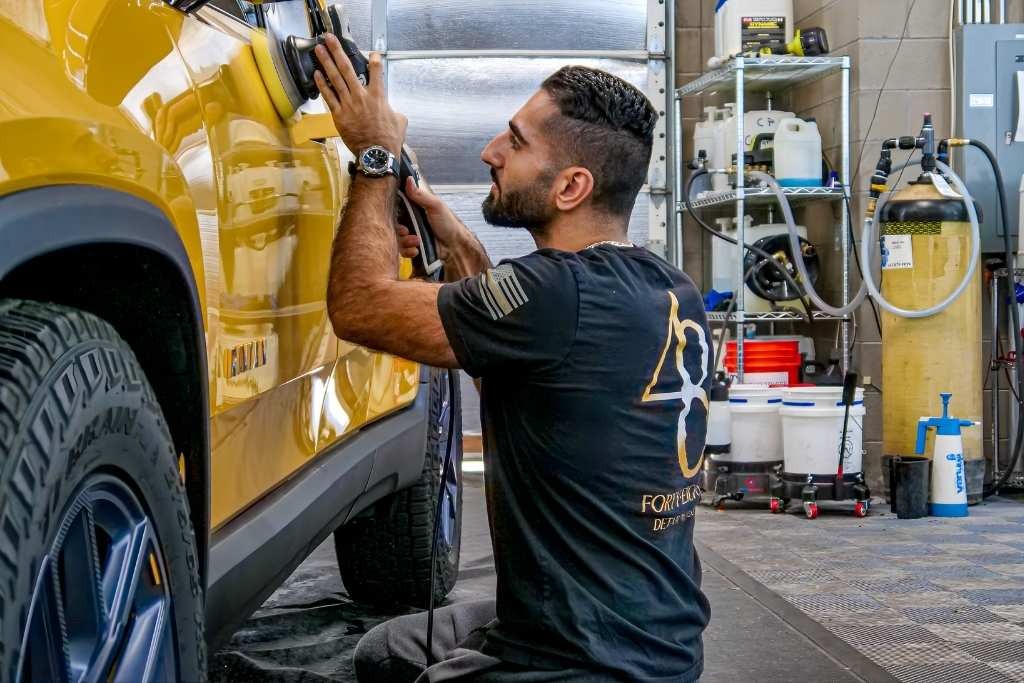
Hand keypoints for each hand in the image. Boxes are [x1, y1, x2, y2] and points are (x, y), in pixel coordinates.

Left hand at [313, 35, 405, 155]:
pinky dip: (322, 84)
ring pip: (335, 78)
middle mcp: (362, 96)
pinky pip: (328, 96)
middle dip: (337, 51)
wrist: (377, 154)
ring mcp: (348, 104)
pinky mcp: (339, 114)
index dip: (375, 59)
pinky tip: (316, 73)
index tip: (372, 52)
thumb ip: (394, 110)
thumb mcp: (400, 121)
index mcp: (378, 96)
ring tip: (319, 49)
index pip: (376, 71)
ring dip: (326, 62)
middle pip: (347, 68)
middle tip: (329, 38)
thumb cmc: (389, 139)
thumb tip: (392, 110)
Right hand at [400, 176, 471, 259]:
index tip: (396, 217)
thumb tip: (409, 180)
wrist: (455, 245)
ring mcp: (411, 234)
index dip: (393, 213)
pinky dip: (408, 251)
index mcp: (414, 208)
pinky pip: (402, 251)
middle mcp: (410, 221)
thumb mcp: (435, 206)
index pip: (396, 208)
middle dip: (399, 230)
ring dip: (405, 241)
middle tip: (406, 231)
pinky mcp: (412, 247)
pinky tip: (417, 249)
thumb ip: (420, 195)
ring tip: (416, 241)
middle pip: (394, 225)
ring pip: (397, 239)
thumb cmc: (448, 224)